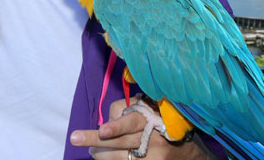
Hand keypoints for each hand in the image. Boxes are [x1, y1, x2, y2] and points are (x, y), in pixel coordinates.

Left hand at [69, 98, 208, 158]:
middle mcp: (151, 138)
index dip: (117, 127)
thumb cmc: (161, 123)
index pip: (131, 122)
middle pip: (120, 142)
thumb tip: (109, 119)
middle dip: (96, 140)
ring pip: (118, 157)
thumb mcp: (149, 108)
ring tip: (93, 151)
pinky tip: (107, 157)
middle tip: (76, 138)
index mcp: (150, 118)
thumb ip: (128, 110)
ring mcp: (152, 157)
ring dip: (101, 154)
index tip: (103, 130)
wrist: (187, 152)